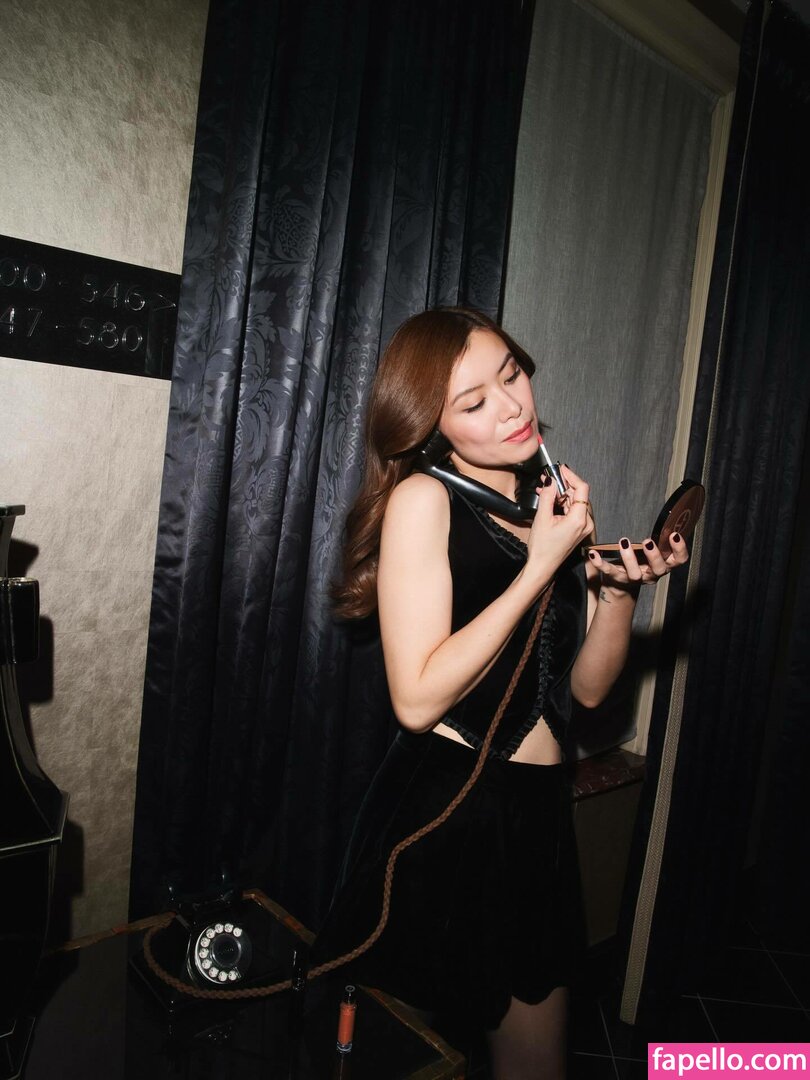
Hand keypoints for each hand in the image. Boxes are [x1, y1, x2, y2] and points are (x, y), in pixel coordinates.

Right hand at [525, 465, 593, 586]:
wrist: (542, 567)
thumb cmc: (542, 547)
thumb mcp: (542, 518)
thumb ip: (548, 496)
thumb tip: (550, 480)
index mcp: (579, 519)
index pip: (581, 489)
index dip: (571, 476)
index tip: (560, 469)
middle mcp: (586, 523)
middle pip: (578, 495)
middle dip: (563, 484)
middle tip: (548, 477)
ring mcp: (583, 527)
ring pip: (575, 502)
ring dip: (561, 494)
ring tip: (545, 488)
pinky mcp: (579, 529)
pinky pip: (572, 510)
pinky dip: (562, 503)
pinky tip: (550, 499)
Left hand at [586, 531, 688, 592]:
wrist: (620, 584)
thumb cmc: (639, 561)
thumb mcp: (651, 552)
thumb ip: (658, 541)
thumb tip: (665, 518)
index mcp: (663, 565)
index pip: (679, 560)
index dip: (680, 549)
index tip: (674, 535)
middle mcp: (652, 574)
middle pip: (659, 569)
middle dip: (654, 555)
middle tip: (648, 541)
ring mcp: (634, 579)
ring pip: (634, 573)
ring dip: (629, 558)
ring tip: (624, 542)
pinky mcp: (616, 579)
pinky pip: (608, 572)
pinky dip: (600, 563)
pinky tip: (593, 553)